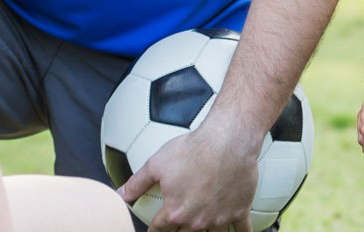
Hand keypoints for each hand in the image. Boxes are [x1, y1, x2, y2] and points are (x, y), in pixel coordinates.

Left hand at [116, 120, 257, 231]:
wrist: (228, 140)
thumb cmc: (193, 149)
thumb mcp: (157, 163)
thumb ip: (137, 183)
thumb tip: (120, 195)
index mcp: (176, 212)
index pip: (160, 229)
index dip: (155, 231)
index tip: (154, 231)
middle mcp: (197, 221)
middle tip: (178, 228)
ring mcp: (220, 218)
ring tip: (204, 230)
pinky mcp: (239, 211)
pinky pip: (243, 230)